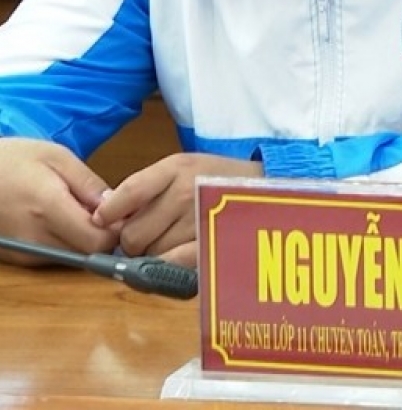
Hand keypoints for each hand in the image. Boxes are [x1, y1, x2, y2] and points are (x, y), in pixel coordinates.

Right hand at [0, 138, 118, 265]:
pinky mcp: (16, 258)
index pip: (98, 241)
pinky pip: (52, 257)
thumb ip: (88, 184)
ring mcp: (23, 251)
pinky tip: (54, 221)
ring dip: (82, 240)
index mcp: (48, 208)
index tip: (118, 212)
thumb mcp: (56, 157)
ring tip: (72, 211)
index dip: (115, 229)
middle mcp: (34, 237)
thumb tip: (117, 206)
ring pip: (72, 258)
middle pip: (88, 253)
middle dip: (101, 235)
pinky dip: (63, 243)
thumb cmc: (10, 159)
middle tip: (97, 211)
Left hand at [93, 153, 261, 264]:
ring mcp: (198, 220)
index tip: (103, 221)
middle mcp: (185, 194)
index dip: (109, 213)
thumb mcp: (182, 167)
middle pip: (132, 234)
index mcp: (176, 169)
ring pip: (150, 253)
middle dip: (133, 240)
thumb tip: (104, 214)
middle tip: (146, 235)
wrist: (267, 187)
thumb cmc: (218, 178)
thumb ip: (145, 186)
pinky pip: (171, 263)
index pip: (127, 194)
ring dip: (154, 253)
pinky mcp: (210, 244)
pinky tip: (175, 256)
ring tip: (172, 240)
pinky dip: (167, 264)